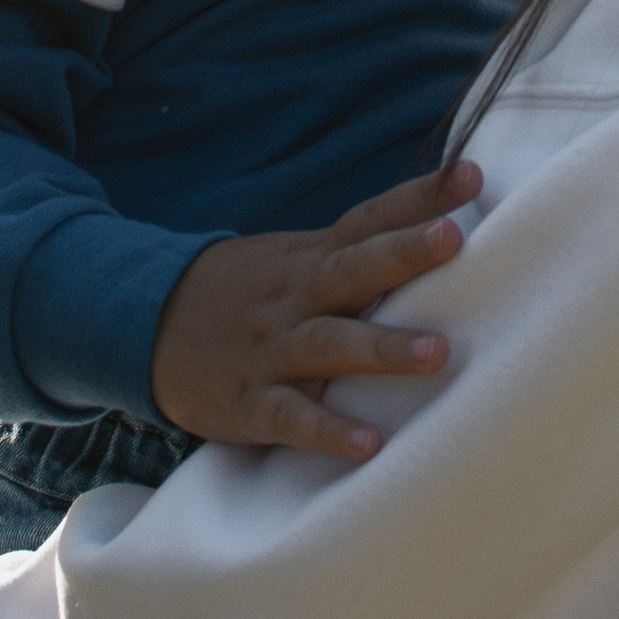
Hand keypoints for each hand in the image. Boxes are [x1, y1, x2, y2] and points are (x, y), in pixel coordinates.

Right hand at [148, 157, 482, 459]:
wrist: (146, 327)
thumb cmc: (250, 295)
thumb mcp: (295, 260)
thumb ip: (358, 252)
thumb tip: (443, 228)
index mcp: (310, 259)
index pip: (369, 218)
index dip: (418, 197)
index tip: (472, 174)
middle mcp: (295, 296)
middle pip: (352, 268)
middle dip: (403, 254)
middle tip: (454, 240)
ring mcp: (270, 349)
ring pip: (328, 342)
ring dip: (381, 347)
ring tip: (437, 353)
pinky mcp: (248, 402)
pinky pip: (289, 417)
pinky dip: (327, 430)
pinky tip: (367, 444)